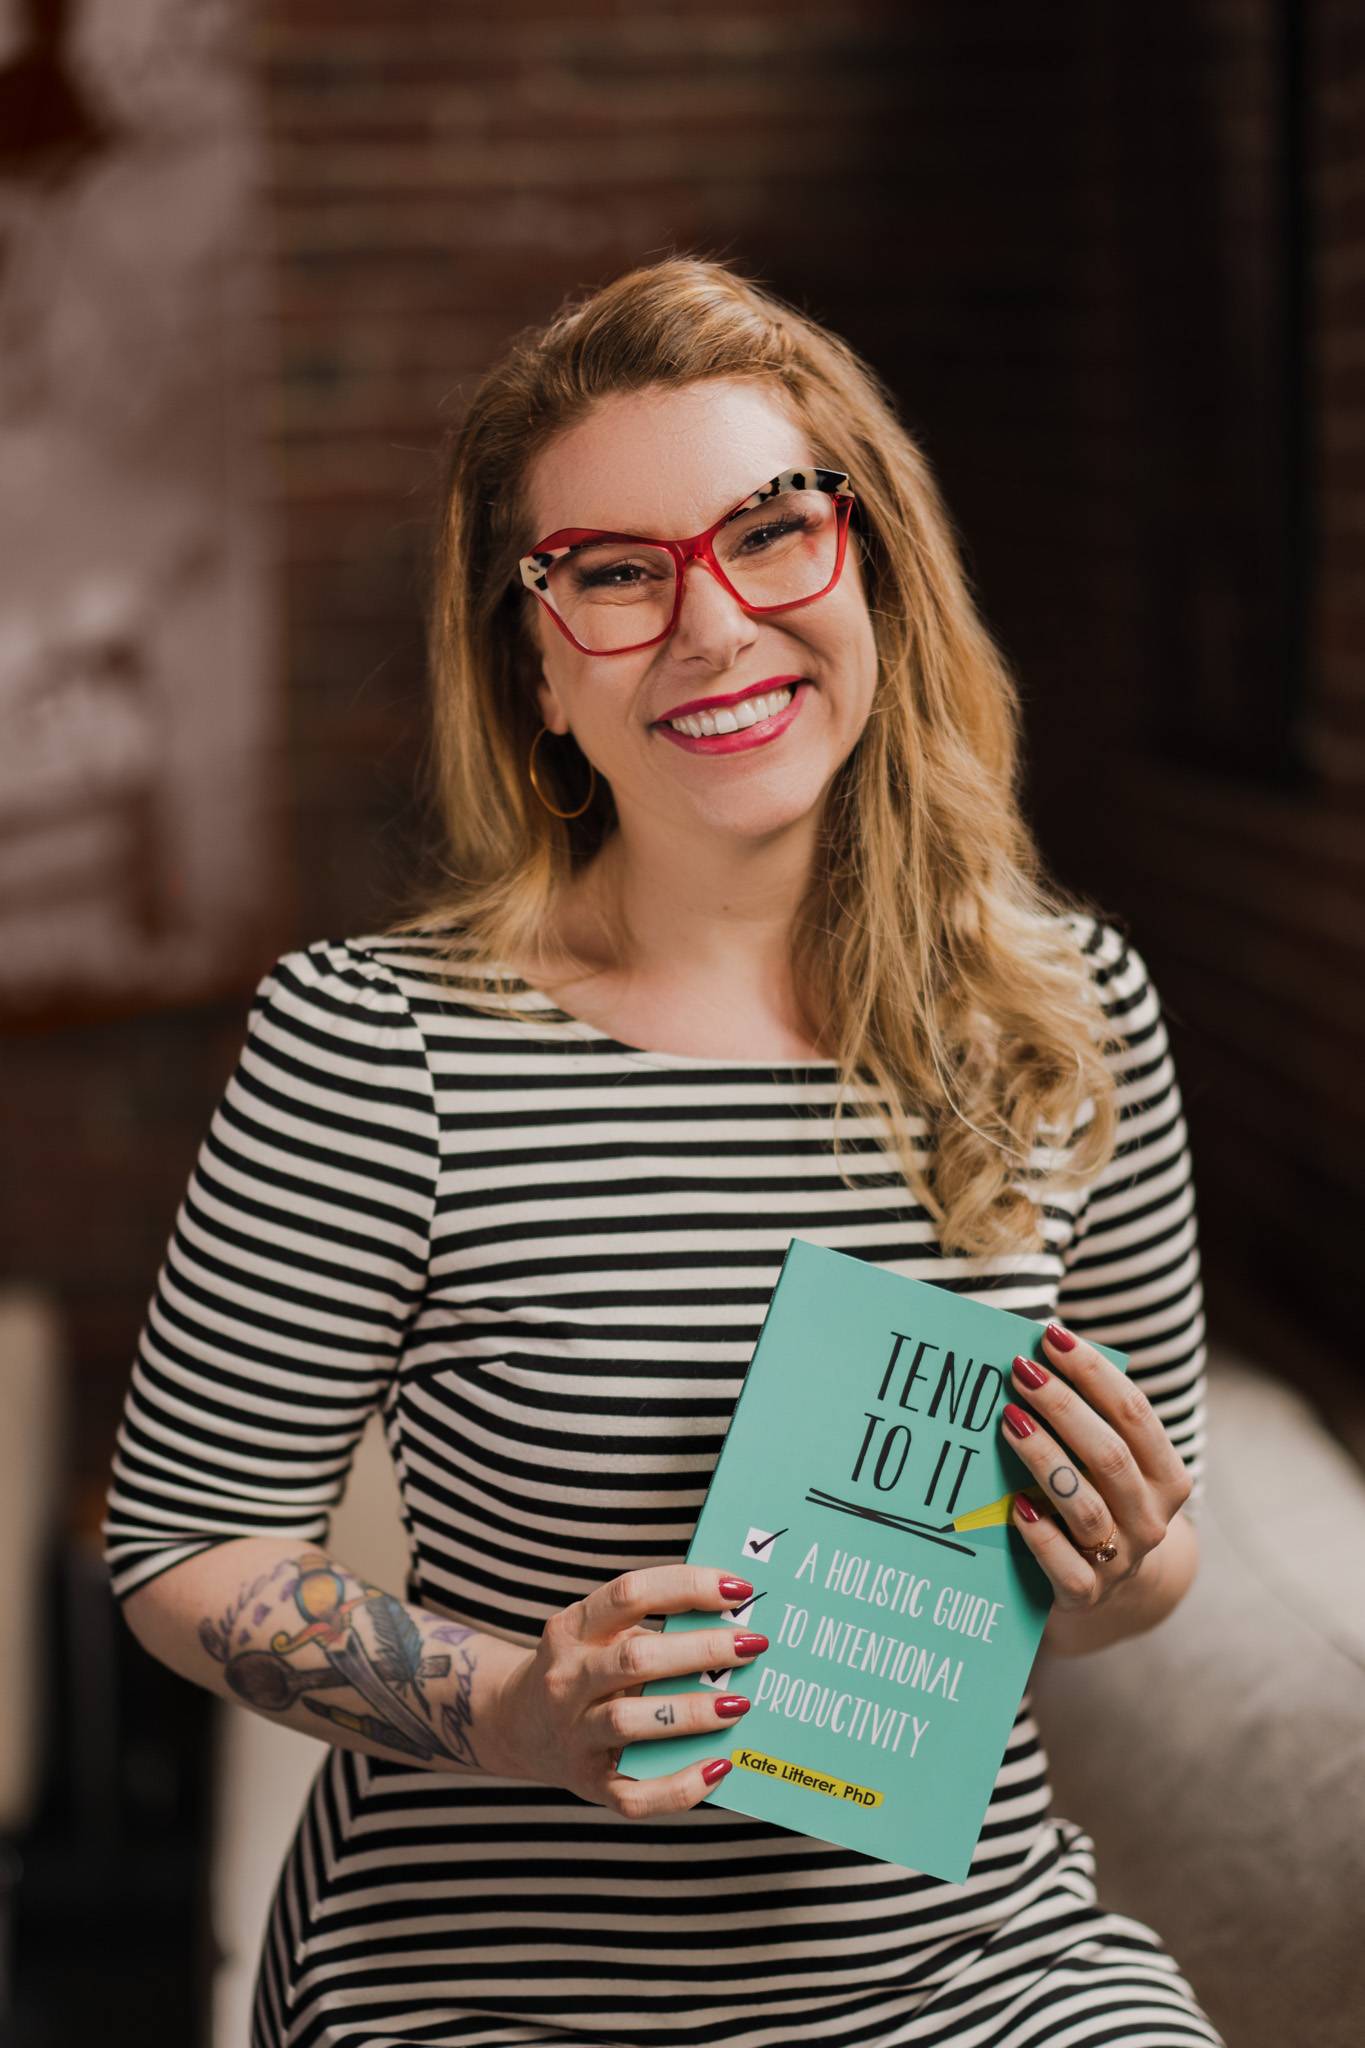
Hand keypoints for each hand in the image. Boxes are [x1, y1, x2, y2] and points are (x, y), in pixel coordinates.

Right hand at [496, 1567, 767, 1815]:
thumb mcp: (600, 1634)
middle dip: (700, 1650)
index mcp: (574, 1628)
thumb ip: (652, 1628)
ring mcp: (574, 1734)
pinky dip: (680, 1786)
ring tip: (740, 1704)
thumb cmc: (583, 1669)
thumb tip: (736, 1622)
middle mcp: (567, 1678)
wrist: (515, 1725)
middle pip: (634, 1659)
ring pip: (629, 1722)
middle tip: (753, 1645)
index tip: (738, 1589)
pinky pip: (634, 1795)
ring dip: (691, 1711)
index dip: (686, 1586)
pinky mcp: (588, 1783)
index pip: (630, 1594)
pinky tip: (720, 1767)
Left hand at [1004, 1321, 1192, 1619]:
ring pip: (1086, 1506)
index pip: (1134, 1413)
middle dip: (1063, 1407)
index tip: (1051, 1337)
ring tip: (1008, 1420)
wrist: (1108, 1591)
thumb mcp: (1107, 1465)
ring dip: (1045, 1457)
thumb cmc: (1097, 1502)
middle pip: (1109, 1454)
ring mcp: (1120, 1559)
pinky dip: (1041, 1535)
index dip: (1093, 1372)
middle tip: (1020, 1371)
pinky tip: (1015, 1506)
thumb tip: (1034, 1356)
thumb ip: (1087, 1422)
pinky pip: (1066, 1566)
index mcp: (1166, 1477)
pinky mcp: (1086, 1594)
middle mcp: (1150, 1518)